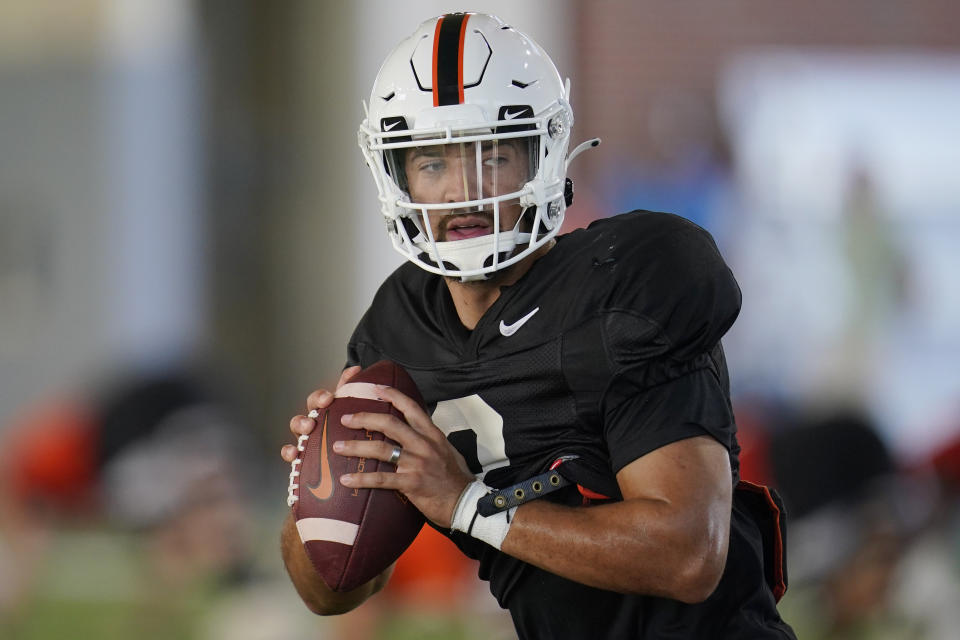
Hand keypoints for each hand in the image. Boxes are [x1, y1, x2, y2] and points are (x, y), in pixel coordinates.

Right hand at [280, 366, 361, 463]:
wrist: (347, 454)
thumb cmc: (345, 428)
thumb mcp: (348, 408)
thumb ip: (348, 389)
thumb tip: (355, 369)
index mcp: (321, 413)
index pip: (316, 401)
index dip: (320, 398)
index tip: (329, 398)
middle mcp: (310, 426)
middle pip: (300, 418)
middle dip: (304, 419)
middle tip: (311, 423)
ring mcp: (305, 441)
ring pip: (295, 433)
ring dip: (298, 431)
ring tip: (305, 433)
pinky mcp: (302, 457)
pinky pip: (290, 453)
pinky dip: (288, 452)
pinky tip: (293, 453)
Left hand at [333, 385, 473, 527]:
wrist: (465, 502)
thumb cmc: (456, 478)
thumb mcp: (446, 450)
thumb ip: (429, 439)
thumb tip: (414, 431)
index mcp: (432, 434)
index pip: (411, 407)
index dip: (392, 395)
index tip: (375, 388)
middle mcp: (423, 444)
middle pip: (389, 423)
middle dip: (364, 418)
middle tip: (345, 418)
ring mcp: (417, 463)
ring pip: (381, 450)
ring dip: (356, 447)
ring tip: (337, 447)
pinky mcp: (411, 483)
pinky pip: (381, 479)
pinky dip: (362, 478)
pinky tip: (347, 479)